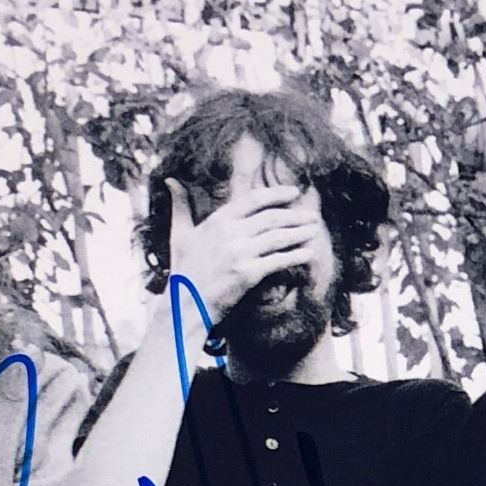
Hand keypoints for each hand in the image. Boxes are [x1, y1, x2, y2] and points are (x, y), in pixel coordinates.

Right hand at [165, 178, 323, 320]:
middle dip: (295, 215)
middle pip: (271, 218)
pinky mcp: (248, 273)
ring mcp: (240, 253)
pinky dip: (296, 256)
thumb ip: (180, 206)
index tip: (294, 192)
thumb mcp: (178, 234)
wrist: (185, 305)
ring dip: (300, 233)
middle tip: (313, 215)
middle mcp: (230, 232)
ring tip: (315, 230)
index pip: (253, 200)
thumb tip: (170, 181)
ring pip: (278, 238)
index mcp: (217, 220)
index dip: (276, 194)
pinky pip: (278, 261)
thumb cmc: (183, 271)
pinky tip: (309, 253)